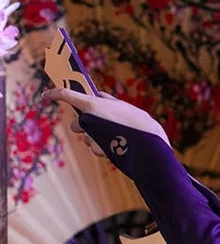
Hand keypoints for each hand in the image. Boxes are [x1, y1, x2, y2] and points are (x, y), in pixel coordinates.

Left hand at [43, 88, 170, 157]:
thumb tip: (100, 95)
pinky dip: (104, 147)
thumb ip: (110, 101)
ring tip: (116, 137)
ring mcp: (92, 136)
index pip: (66, 95)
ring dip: (97, 137)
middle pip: (76, 124)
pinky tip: (117, 146)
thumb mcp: (126, 107)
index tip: (47, 94)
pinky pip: (96, 147)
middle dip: (83, 125)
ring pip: (87, 137)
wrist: (149, 145)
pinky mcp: (98, 149)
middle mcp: (89, 119)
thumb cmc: (139, 123)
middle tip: (96, 124)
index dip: (54, 93)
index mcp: (94, 104)